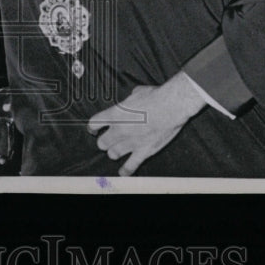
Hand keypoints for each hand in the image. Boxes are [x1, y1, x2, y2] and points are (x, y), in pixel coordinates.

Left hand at [87, 73, 206, 175]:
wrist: (171, 106)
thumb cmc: (155, 96)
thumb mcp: (136, 92)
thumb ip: (129, 102)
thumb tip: (131, 101)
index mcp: (115, 114)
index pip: (94, 124)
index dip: (92, 128)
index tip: (94, 129)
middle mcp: (119, 129)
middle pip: (102, 142)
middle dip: (104, 141)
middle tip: (108, 139)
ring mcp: (131, 142)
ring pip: (113, 154)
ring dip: (114, 152)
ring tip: (116, 150)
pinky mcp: (143, 151)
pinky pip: (131, 165)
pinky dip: (126, 170)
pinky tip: (123, 172)